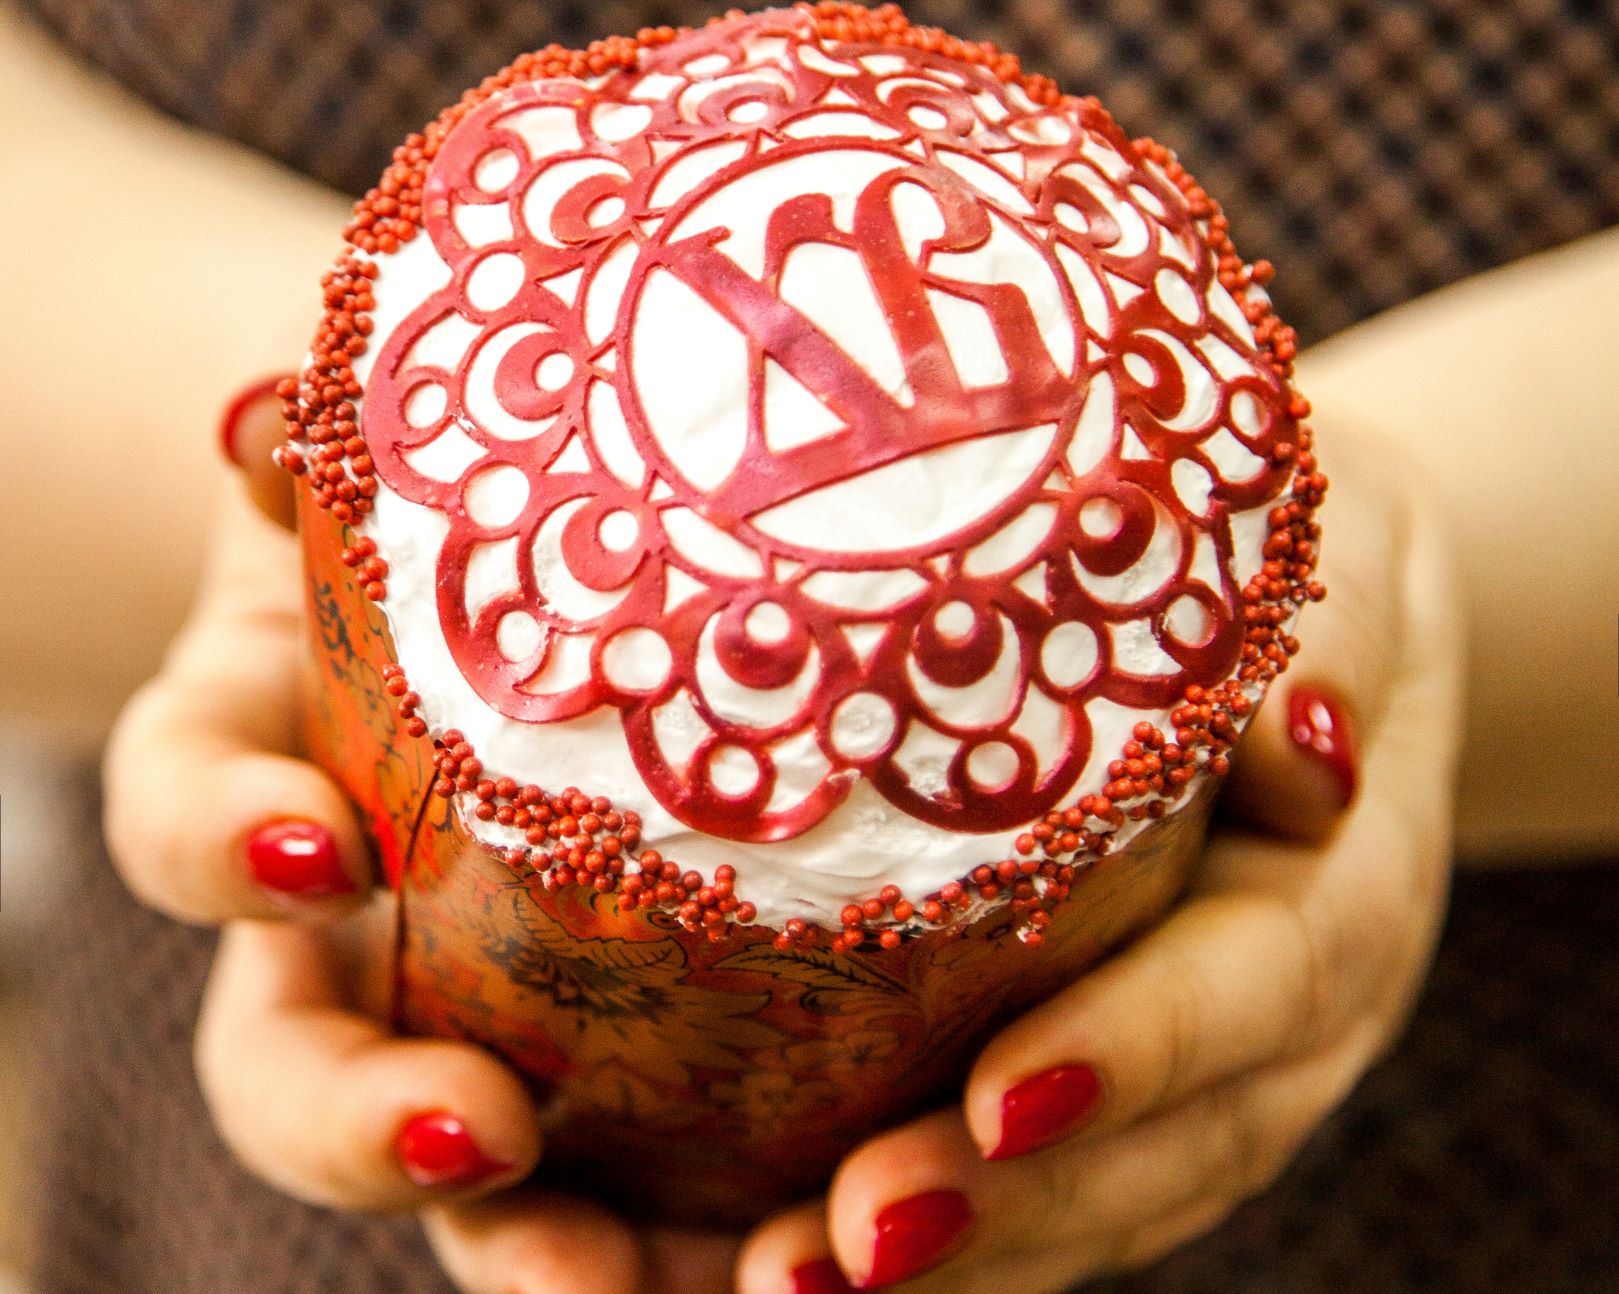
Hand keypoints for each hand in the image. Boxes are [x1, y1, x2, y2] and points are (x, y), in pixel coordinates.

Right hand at [104, 387, 738, 1293]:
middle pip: (296, 1069)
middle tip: (483, 1136)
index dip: (226, 846)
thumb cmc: (451, 517)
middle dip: (364, 1125)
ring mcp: (465, 1007)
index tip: (319, 850)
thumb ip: (319, 454)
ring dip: (536, 1249)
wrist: (522, 579)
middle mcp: (346, 928)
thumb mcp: (392, 474)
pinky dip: (700, 1234)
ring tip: (646, 1288)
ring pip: (463, 1169)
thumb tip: (255, 416)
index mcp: (270, 770)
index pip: (195, 823)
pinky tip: (815, 1252)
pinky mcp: (612, 1059)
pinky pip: (638, 1178)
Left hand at [732, 419, 1464, 1291]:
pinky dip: (960, 1238)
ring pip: (1104, 1198)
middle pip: (1168, 1142)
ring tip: (795, 1279)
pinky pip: (1059, 1186)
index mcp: (1343, 885)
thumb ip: (1337, 637)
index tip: (999, 1099)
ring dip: (967, 1257)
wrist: (1314, 638)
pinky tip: (806, 1252)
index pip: (1257, 986)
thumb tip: (1306, 746)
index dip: (1138, 1051)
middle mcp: (1286, 1013)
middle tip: (851, 1242)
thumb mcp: (1341, 568)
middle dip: (1015, 1205)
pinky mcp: (1130, 1076)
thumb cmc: (1301, 581)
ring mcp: (1213, 1067)